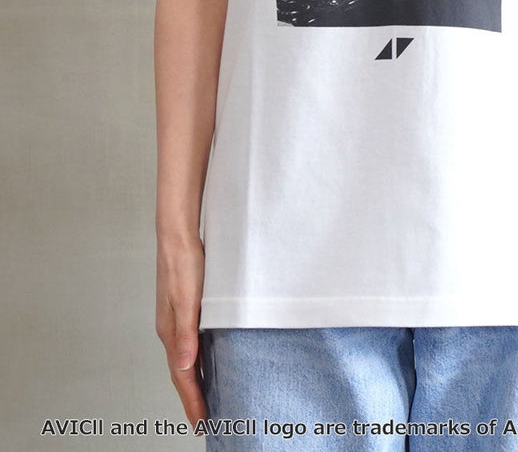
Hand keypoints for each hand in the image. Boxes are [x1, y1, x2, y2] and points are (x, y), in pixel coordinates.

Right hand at [155, 233, 207, 427]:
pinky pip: (188, 344)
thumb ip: (186, 332)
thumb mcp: (188, 298)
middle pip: (180, 372)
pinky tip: (204, 361)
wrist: (178, 236)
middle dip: (191, 398)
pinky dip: (195, 360)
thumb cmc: (185, 264)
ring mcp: (175, 319)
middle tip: (203, 421)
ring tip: (204, 399)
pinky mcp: (183, 308)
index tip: (201, 423)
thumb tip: (184, 366)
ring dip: (193, 381)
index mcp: (170, 331)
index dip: (192, 400)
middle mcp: (170, 329)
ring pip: (184, 359)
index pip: (182, 376)